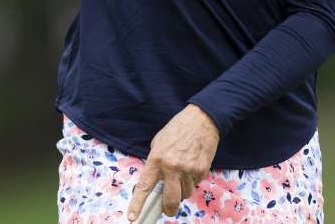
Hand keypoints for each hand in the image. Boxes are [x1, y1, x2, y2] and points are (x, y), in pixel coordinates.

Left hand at [127, 104, 219, 220]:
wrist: (201, 120)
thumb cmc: (177, 130)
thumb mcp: (158, 144)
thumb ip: (155, 163)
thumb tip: (155, 182)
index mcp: (157, 159)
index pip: (145, 186)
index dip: (138, 204)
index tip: (133, 217)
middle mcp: (172, 167)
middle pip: (170, 200)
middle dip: (168, 209)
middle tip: (167, 209)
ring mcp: (188, 170)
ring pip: (184, 194)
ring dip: (182, 191)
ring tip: (182, 175)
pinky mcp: (201, 170)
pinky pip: (195, 185)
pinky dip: (192, 181)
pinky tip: (191, 167)